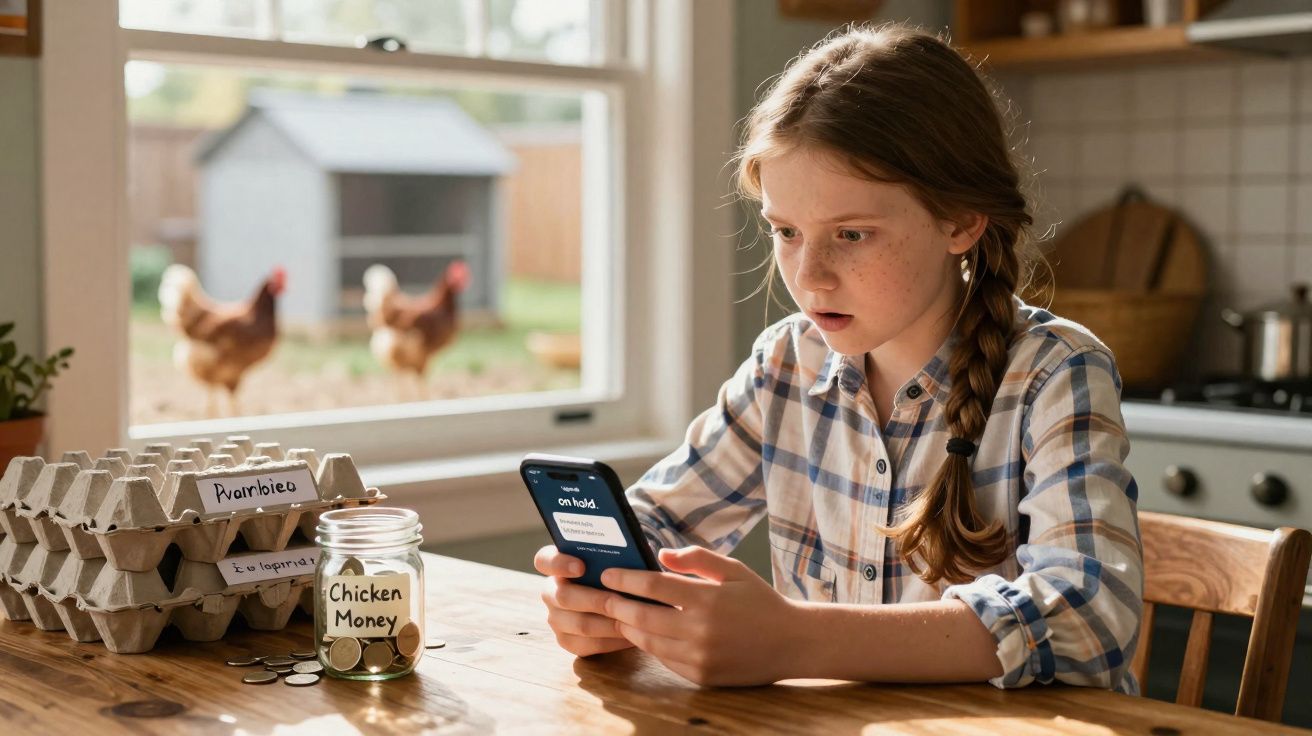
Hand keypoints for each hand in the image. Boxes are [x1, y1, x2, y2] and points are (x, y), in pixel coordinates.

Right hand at [534, 545, 633, 657]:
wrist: (626, 603)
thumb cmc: (619, 575)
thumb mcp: (615, 561)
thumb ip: (613, 557)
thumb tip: (625, 557)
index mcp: (556, 565)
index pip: (544, 560)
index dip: (559, 564)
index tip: (581, 567)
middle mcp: (551, 592)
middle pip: (562, 596)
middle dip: (594, 599)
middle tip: (618, 599)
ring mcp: (556, 618)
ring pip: (578, 624)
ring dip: (608, 622)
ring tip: (632, 618)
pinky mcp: (566, 640)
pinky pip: (586, 644)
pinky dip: (611, 640)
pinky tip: (630, 634)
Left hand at [599, 546, 800, 685]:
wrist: (792, 642)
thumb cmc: (760, 601)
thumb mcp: (734, 570)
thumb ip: (697, 559)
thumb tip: (661, 555)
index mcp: (708, 599)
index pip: (653, 586)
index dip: (626, 579)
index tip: (608, 574)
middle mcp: (701, 630)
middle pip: (643, 617)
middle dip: (618, 605)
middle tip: (603, 596)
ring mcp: (700, 657)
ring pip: (649, 641)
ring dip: (629, 627)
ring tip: (618, 614)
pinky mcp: (701, 676)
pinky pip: (665, 659)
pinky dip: (649, 645)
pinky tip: (642, 633)